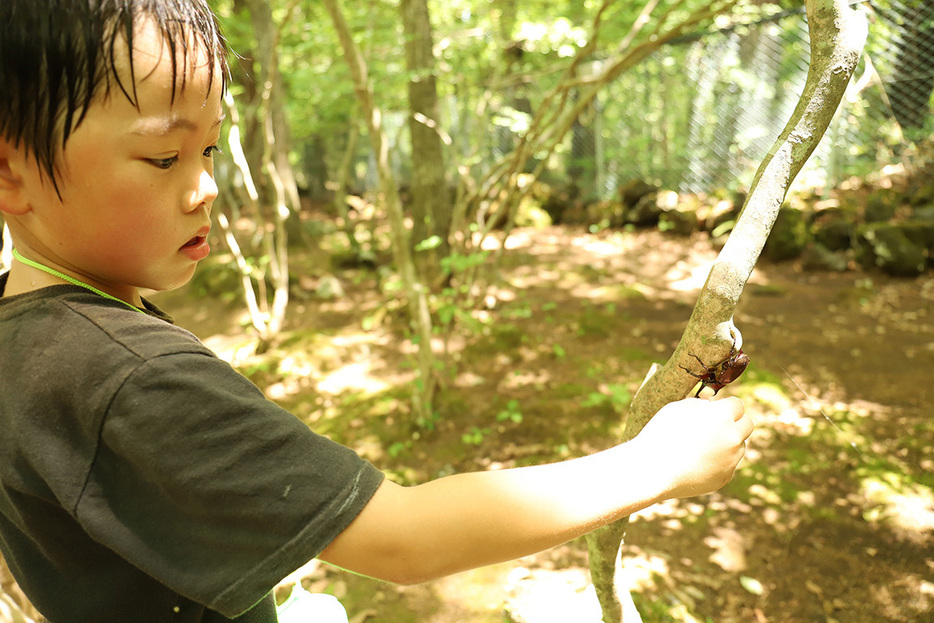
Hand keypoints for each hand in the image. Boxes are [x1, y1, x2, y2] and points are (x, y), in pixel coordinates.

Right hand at [632, 397, 751, 498]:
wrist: (651, 469)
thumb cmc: (660, 434)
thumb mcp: (678, 408)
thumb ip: (702, 404)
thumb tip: (714, 405)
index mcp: (722, 415)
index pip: (737, 404)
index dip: (725, 406)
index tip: (715, 409)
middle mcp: (732, 437)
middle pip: (747, 424)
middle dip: (735, 422)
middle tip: (716, 425)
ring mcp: (731, 460)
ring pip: (740, 446)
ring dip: (728, 442)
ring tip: (701, 446)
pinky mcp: (725, 478)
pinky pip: (728, 464)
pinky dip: (719, 461)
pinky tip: (697, 461)